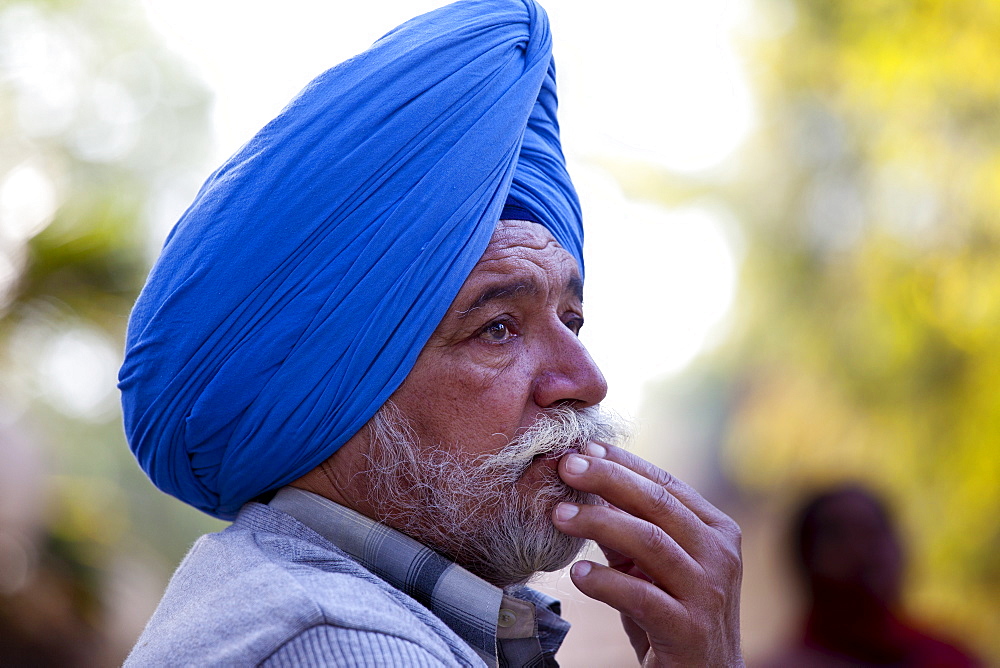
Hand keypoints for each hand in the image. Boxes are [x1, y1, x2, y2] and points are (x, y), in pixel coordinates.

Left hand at [552, 442, 743, 666]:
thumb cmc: (675, 617)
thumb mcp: (654, 567)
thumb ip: (628, 530)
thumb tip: (587, 487)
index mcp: (716, 530)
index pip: (666, 484)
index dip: (623, 463)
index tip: (583, 448)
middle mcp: (720, 555)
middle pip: (657, 503)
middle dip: (607, 479)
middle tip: (565, 466)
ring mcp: (708, 592)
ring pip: (649, 542)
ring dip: (598, 523)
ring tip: (558, 515)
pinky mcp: (689, 630)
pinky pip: (641, 596)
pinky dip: (606, 581)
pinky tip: (578, 574)